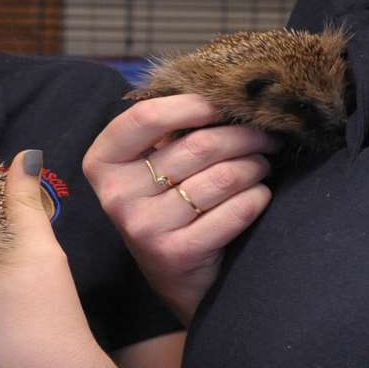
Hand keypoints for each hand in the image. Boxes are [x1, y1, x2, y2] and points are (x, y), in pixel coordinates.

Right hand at [83, 95, 280, 322]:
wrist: (174, 276)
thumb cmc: (167, 204)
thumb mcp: (150, 165)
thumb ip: (169, 130)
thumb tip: (225, 91)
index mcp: (102, 162)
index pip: (146, 117)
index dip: (192, 103)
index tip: (224, 103)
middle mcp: (116, 196)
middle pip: (197, 146)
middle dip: (243, 135)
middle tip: (265, 135)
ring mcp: (144, 228)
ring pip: (222, 177)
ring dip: (255, 165)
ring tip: (262, 163)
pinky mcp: (175, 255)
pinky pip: (234, 212)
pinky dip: (256, 198)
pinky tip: (259, 194)